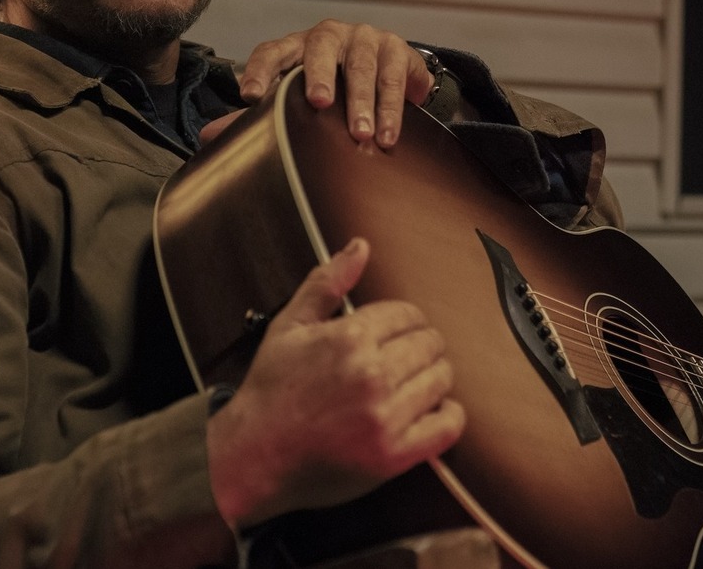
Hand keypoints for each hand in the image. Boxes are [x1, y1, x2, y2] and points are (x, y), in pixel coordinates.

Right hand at [205, 238, 464, 528]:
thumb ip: (326, 283)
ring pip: (442, 379)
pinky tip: (429, 410)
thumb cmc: (270, 391)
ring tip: (411, 384)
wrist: (253, 456)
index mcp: (349, 337)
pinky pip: (449, 425)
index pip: (408, 314)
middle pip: (431, 344)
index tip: (395, 334)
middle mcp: (371, 374)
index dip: (405, 322)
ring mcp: (385, 416)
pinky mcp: (394, 454)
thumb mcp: (289, 326)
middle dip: (421, 347)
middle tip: (404, 359)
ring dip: (434, 378)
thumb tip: (359, 246)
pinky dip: (448, 414)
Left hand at [238, 21, 432, 146]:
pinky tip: (388, 134)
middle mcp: (329, 36)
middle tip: (319, 102)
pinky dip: (392, 108)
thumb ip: (257, 118)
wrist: (390, 72)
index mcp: (296, 46)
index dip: (260, 70)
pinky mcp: (397, 49)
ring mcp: (365, 38)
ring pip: (362, 65)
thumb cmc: (334, 87)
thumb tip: (208, 137)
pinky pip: (394, 76)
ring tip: (359, 134)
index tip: (250, 95)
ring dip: (362, 101)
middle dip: (320, 75)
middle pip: (320, 49)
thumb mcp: (298, 99)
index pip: (272, 51)